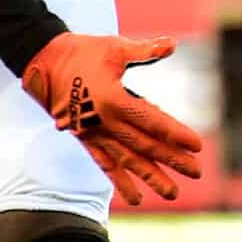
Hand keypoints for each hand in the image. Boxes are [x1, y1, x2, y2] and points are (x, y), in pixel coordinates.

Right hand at [18, 33, 205, 205]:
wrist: (43, 63)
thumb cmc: (83, 52)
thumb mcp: (114, 48)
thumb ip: (145, 50)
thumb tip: (172, 43)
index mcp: (114, 100)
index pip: (152, 121)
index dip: (176, 134)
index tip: (198, 146)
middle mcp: (105, 122)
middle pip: (145, 145)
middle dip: (172, 159)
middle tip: (197, 172)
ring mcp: (94, 134)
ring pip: (127, 161)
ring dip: (151, 178)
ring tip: (172, 193)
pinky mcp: (85, 139)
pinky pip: (105, 164)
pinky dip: (120, 182)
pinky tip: (136, 198)